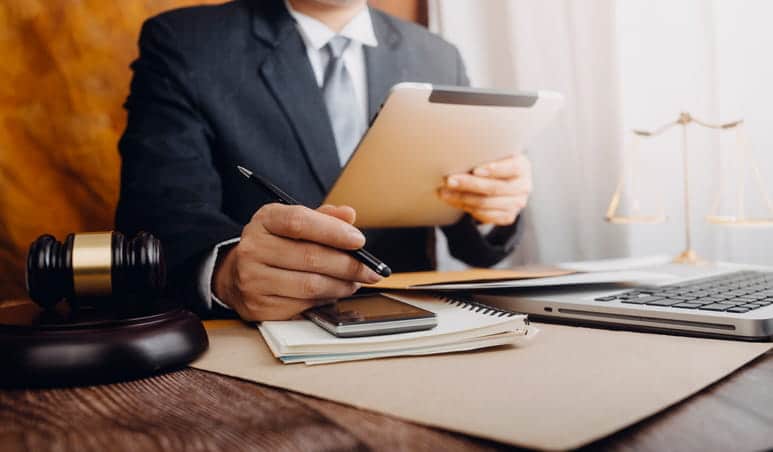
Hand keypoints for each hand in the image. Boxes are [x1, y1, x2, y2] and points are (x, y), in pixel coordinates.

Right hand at [213, 203, 382, 320]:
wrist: (236, 274)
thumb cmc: (275, 245)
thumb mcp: (293, 223)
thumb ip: (323, 218)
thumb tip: (349, 215)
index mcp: (265, 220)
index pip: (300, 221)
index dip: (333, 231)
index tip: (359, 240)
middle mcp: (254, 248)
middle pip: (310, 257)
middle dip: (349, 265)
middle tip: (371, 269)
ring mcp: (253, 279)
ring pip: (311, 285)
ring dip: (342, 285)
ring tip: (356, 281)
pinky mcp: (259, 306)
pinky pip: (303, 304)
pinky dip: (326, 299)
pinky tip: (335, 292)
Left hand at [437, 154, 531, 225]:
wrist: (503, 182)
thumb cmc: (493, 163)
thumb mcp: (493, 155)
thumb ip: (481, 155)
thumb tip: (453, 154)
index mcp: (522, 167)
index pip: (511, 168)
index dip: (494, 169)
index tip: (475, 169)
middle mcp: (523, 186)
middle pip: (494, 187)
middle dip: (469, 184)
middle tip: (449, 180)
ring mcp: (517, 203)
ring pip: (486, 203)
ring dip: (462, 198)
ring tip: (443, 192)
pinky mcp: (508, 216)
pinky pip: (485, 215)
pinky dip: (466, 208)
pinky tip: (452, 201)